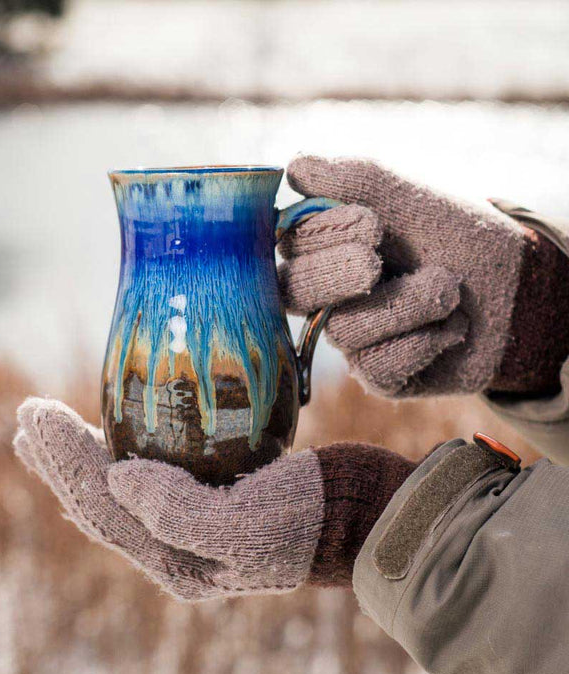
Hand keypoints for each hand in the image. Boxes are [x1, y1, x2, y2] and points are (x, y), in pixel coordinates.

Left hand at [14, 397, 414, 600]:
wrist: (365, 514)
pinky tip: (105, 440)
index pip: (100, 506)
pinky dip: (117, 454)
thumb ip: (179, 515)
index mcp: (176, 560)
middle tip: (27, 415)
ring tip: (44, 428)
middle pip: (98, 500)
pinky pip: (147, 477)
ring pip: (117, 489)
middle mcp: (175, 547)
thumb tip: (119, 479)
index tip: (34, 414)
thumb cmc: (313, 520)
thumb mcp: (249, 526)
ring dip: (79, 456)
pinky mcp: (210, 495)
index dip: (62, 461)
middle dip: (58, 457)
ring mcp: (191, 522)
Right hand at [278, 156, 529, 396]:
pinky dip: (422, 342)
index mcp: (328, 249)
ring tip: (449, 290)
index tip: (372, 225)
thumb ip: (354, 179)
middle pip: (295, 293)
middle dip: (338, 275)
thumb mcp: (409, 199)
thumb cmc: (457, 236)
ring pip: (344, 331)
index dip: (320, 239)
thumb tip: (294, 166)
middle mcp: (330, 296)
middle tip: (376, 263)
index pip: (290, 247)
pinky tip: (451, 328)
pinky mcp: (379, 375)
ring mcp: (353, 337)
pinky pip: (377, 366)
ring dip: (406, 305)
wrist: (515, 286)